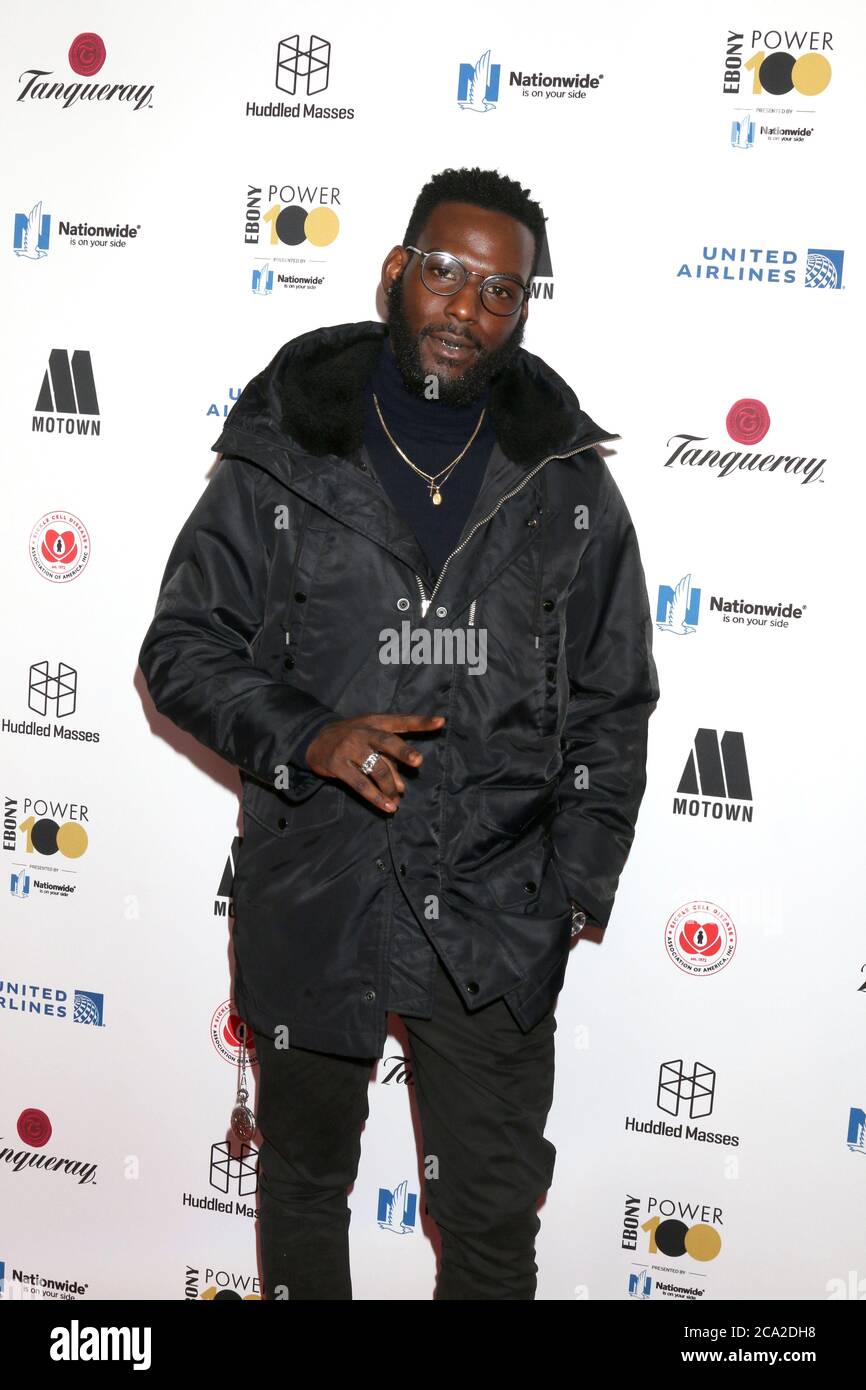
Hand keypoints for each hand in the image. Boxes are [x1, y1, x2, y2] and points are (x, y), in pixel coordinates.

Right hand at [305, 713, 445, 813]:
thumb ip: (389, 760)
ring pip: (376, 768)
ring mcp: (350, 748)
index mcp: (375, 722)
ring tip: (397, 800)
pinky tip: (388, 807)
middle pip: (387, 741)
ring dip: (390, 786)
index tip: (441, 722)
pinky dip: (376, 797)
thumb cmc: (350, 739)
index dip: (421, 722)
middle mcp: (363, 732)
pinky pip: (360, 784)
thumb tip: (402, 787)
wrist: (314, 739)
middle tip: (417, 762)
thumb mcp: (369, 740)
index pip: (401, 721)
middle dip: (403, 751)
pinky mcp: (338, 765)